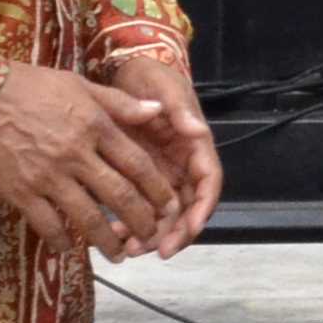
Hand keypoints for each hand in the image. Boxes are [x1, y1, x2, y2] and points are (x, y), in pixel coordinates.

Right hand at [0, 60, 181, 257]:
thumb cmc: (25, 85)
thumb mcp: (77, 84)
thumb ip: (119, 102)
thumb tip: (158, 110)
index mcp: (94, 126)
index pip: (137, 164)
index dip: (157, 189)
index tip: (169, 205)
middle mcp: (76, 154)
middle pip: (120, 195)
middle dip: (141, 220)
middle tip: (152, 236)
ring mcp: (48, 176)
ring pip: (88, 217)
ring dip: (107, 241)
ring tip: (119, 254)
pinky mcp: (20, 192)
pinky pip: (47, 224)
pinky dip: (62, 240)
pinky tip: (69, 248)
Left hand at [94, 53, 221, 256]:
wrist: (125, 72)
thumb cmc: (150, 77)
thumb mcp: (164, 88)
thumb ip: (178, 110)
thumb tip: (196, 131)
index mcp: (196, 146)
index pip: (208, 184)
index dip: (201, 210)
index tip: (187, 231)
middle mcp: (183, 164)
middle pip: (187, 207)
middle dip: (174, 232)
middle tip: (155, 251)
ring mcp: (163, 172)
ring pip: (164, 213)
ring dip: (152, 233)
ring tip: (129, 248)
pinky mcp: (140, 176)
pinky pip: (141, 206)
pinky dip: (131, 222)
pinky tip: (114, 233)